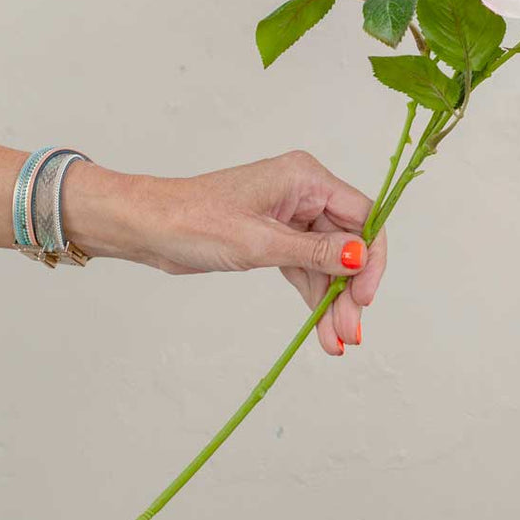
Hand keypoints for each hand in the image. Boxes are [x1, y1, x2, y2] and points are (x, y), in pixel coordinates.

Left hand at [62, 151, 386, 355]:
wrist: (148, 227)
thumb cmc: (194, 222)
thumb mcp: (259, 241)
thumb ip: (315, 251)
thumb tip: (361, 256)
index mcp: (306, 178)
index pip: (362, 215)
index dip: (371, 257)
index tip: (366, 297)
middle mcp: (305, 193)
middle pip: (348, 244)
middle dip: (350, 290)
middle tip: (351, 332)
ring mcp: (292, 216)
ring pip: (329, 262)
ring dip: (334, 301)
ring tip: (337, 341)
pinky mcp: (276, 237)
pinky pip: (307, 268)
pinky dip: (314, 297)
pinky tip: (321, 329)